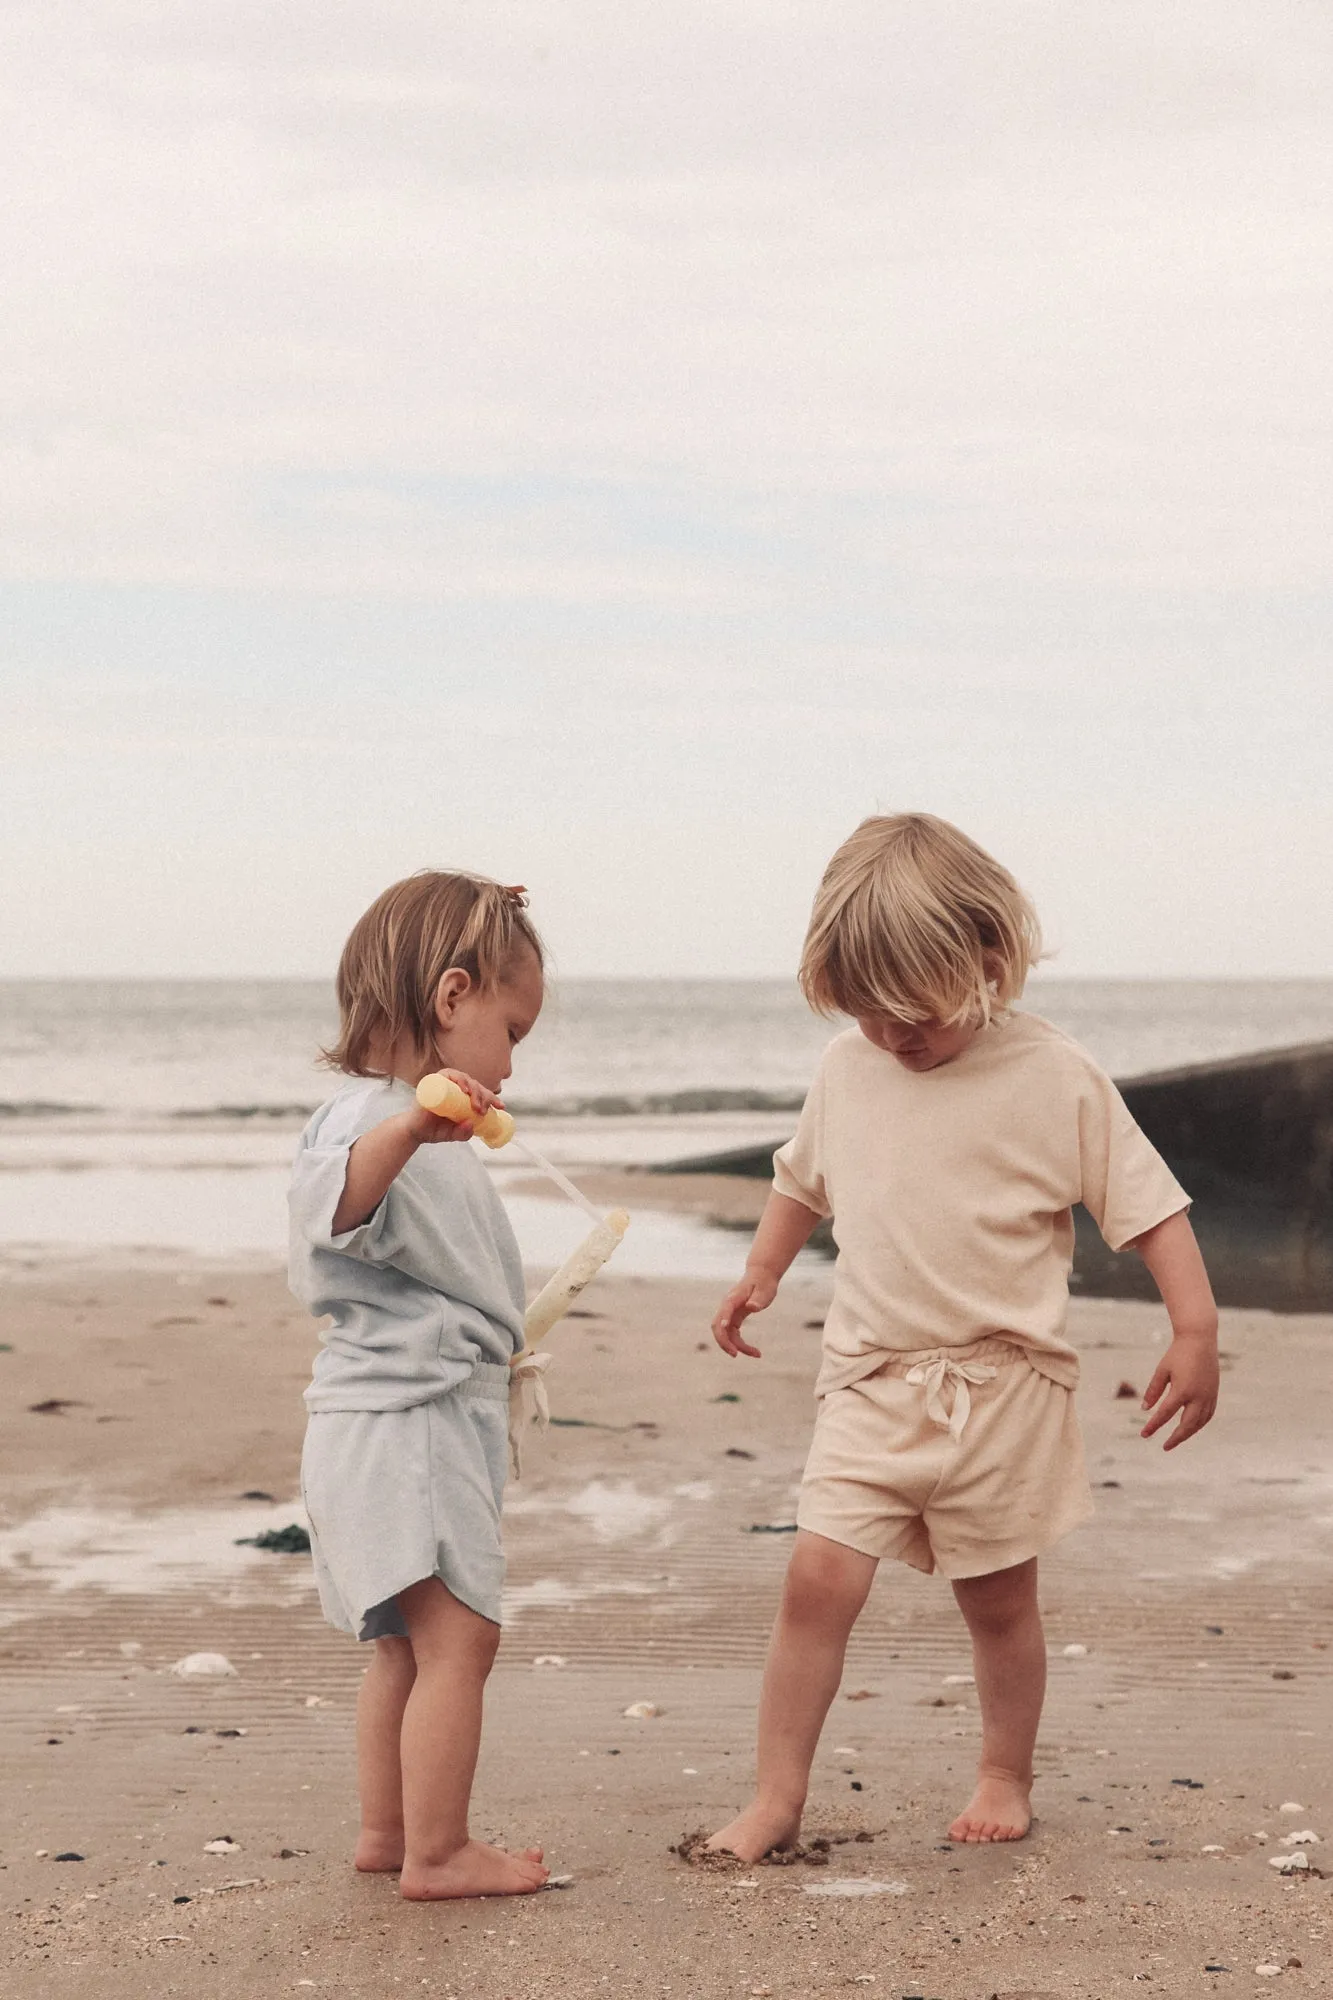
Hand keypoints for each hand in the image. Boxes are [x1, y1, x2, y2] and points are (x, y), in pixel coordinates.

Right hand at [409, 1071, 499, 1144]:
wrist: (414, 1131)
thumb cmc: (434, 1130)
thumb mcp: (454, 1134)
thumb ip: (463, 1133)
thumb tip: (471, 1125)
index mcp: (462, 1098)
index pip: (480, 1092)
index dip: (492, 1097)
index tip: (501, 1106)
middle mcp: (454, 1088)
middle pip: (475, 1085)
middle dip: (484, 1096)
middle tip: (483, 1110)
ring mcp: (444, 1083)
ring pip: (465, 1079)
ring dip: (474, 1089)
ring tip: (475, 1103)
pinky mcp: (433, 1082)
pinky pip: (448, 1074)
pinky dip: (458, 1078)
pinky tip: (464, 1088)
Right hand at [712, 1269, 778, 1358]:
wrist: (761, 1275)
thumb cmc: (764, 1283)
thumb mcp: (765, 1291)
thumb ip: (758, 1299)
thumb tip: (752, 1307)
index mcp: (733, 1299)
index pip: (724, 1312)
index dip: (723, 1324)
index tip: (726, 1333)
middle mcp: (727, 1307)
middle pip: (717, 1327)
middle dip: (724, 1342)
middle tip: (736, 1354)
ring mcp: (729, 1313)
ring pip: (724, 1334)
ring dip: (735, 1346)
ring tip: (756, 1354)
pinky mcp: (734, 1318)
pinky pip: (732, 1334)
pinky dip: (740, 1344)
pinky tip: (753, 1351)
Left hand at [1140, 1335, 1218, 1449]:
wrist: (1200, 1339)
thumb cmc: (1177, 1353)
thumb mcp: (1162, 1371)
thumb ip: (1154, 1391)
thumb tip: (1145, 1409)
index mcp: (1182, 1391)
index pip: (1165, 1414)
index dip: (1153, 1426)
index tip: (1144, 1434)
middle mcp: (1198, 1396)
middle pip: (1187, 1425)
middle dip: (1175, 1438)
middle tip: (1165, 1447)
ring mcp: (1208, 1396)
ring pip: (1200, 1422)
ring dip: (1188, 1433)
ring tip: (1176, 1438)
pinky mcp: (1214, 1393)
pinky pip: (1208, 1415)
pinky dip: (1199, 1424)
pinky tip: (1191, 1427)